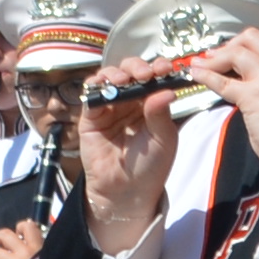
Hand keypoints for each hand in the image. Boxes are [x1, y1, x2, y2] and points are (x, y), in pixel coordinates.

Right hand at [70, 76, 179, 250]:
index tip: (164, 68)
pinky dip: (97, 85)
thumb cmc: (150, 166)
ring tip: (124, 80)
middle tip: (144, 73)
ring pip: (110, 78)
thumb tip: (166, 90)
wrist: (126, 191)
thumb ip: (161, 113)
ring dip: (116, 73)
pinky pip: (92, 94)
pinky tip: (107, 85)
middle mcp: (130, 102)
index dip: (157, 69)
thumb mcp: (163, 139)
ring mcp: (110, 107)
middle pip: (130, 72)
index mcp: (151, 105)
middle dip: (137, 67)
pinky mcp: (91, 116)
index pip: (153, 78)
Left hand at [196, 16, 258, 185]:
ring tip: (203, 64)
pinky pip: (223, 80)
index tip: (248, 47)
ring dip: (215, 58)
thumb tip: (251, 63)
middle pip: (252, 35)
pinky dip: (205, 75)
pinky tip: (197, 75)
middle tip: (221, 56)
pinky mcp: (252, 96)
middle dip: (232, 43)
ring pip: (236, 52)